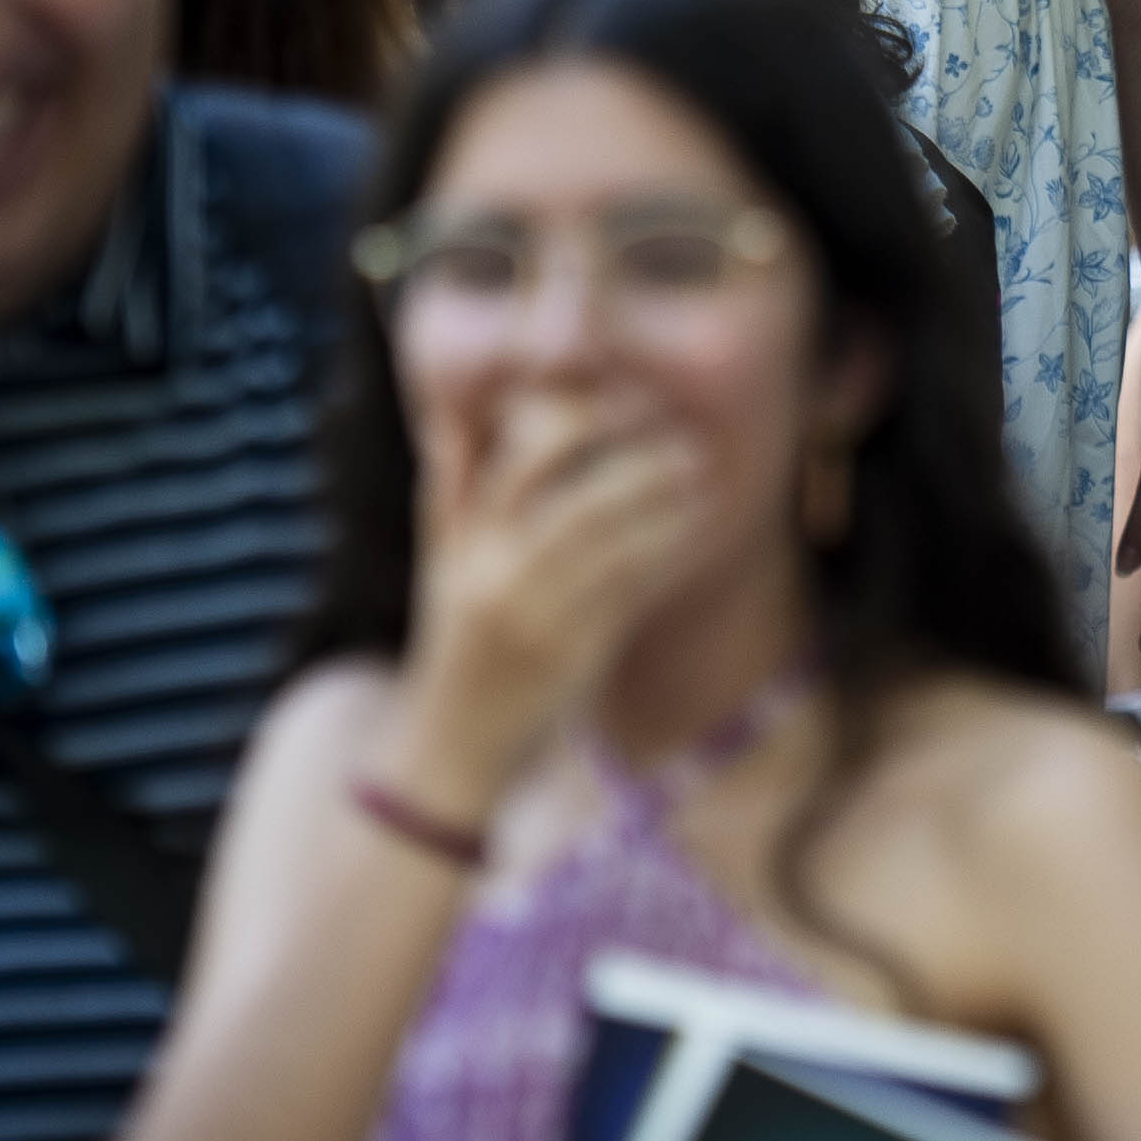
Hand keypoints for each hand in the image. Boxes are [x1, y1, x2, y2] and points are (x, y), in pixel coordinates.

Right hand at [393, 387, 710, 814]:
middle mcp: (493, 574)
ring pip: (610, 543)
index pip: (515, 460)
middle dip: (633, 460)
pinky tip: (700, 524)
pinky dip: (670, 551)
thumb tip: (451, 410)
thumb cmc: (456, 639)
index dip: (572, 419)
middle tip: (682, 433)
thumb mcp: (438, 562)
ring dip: (665, 501)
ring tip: (703, 470)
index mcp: (461, 541)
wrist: (452, 742)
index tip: (622, 397)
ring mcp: (536, 616)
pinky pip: (632, 590)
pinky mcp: (575, 653)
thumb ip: (451, 486)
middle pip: (571, 498)